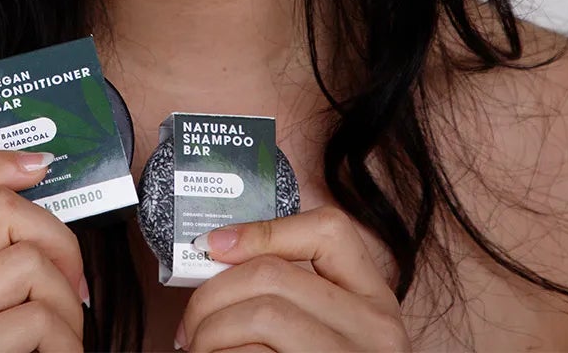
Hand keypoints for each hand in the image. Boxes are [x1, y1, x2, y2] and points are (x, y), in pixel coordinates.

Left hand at [174, 207, 405, 351]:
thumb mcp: (329, 338)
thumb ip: (294, 300)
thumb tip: (218, 258)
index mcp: (376, 305)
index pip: (330, 232)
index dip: (263, 230)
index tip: (213, 247)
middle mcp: (376, 332)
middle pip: (272, 276)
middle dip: (210, 297)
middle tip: (191, 328)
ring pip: (259, 314)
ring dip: (209, 334)